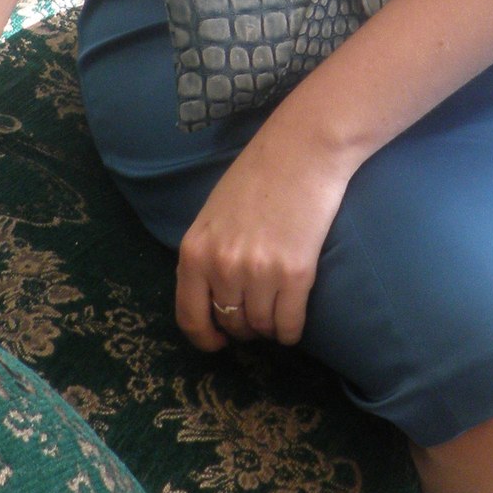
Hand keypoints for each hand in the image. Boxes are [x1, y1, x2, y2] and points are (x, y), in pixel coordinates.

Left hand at [175, 124, 350, 351]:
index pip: (189, 316)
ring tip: (278, 309)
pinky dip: (291, 330)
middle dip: (243, 326)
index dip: (204, 338)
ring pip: (260, 328)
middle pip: (230, 323)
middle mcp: (222, 267)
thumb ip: (207, 255)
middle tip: (257, 311)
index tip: (217, 343)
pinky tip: (294, 320)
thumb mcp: (213, 215)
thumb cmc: (258, 175)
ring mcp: (258, 273)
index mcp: (194, 251)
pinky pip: (289, 326)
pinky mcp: (295, 275)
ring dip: (269, 327)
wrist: (303, 150)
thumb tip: (211, 297)